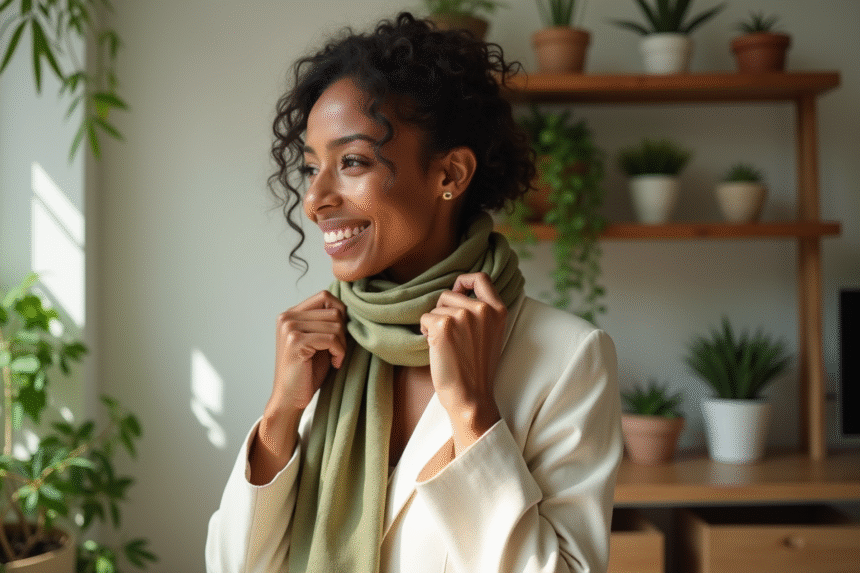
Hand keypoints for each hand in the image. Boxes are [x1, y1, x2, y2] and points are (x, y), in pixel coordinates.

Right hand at [270, 290, 346, 412]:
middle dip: (343, 332)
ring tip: (335, 358)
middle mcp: (287, 317)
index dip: (340, 314)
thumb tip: (352, 307)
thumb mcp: (319, 340)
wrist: (290, 398)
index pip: (325, 296)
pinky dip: (339, 353)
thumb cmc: (308, 371)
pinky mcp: (295, 342)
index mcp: (291, 314)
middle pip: (334, 311)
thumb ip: (328, 321)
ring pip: (335, 325)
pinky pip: (332, 339)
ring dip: (342, 344)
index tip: (339, 336)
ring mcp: (289, 328)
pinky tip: (334, 363)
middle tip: (338, 351)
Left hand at [420, 272, 506, 452]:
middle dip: (443, 311)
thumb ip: (482, 312)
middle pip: (450, 294)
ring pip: (435, 307)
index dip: (464, 281)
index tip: (457, 291)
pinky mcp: (443, 325)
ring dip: (434, 323)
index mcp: (498, 310)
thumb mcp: (491, 334)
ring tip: (445, 344)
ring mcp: (463, 316)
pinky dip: (425, 331)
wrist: (471, 396)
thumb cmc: (477, 369)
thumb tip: (457, 291)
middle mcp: (483, 309)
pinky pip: (425, 318)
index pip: (481, 277)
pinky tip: (436, 347)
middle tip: (449, 334)